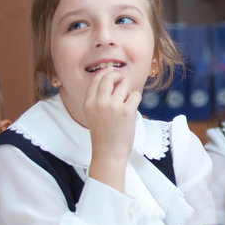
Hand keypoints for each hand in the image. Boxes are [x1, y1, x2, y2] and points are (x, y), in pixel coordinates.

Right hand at [84, 70, 140, 187]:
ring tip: (126, 105)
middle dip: (117, 75)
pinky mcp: (126, 111)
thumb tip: (113, 80)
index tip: (112, 72)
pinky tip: (132, 109)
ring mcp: (113, 106)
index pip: (96, 79)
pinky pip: (135, 95)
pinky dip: (136, 100)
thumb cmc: (104, 135)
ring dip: (128, 93)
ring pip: (124, 86)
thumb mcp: (93, 114)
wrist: (108, 152)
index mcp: (88, 103)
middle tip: (122, 79)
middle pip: (109, 77)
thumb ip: (98, 99)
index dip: (105, 73)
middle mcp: (99, 102)